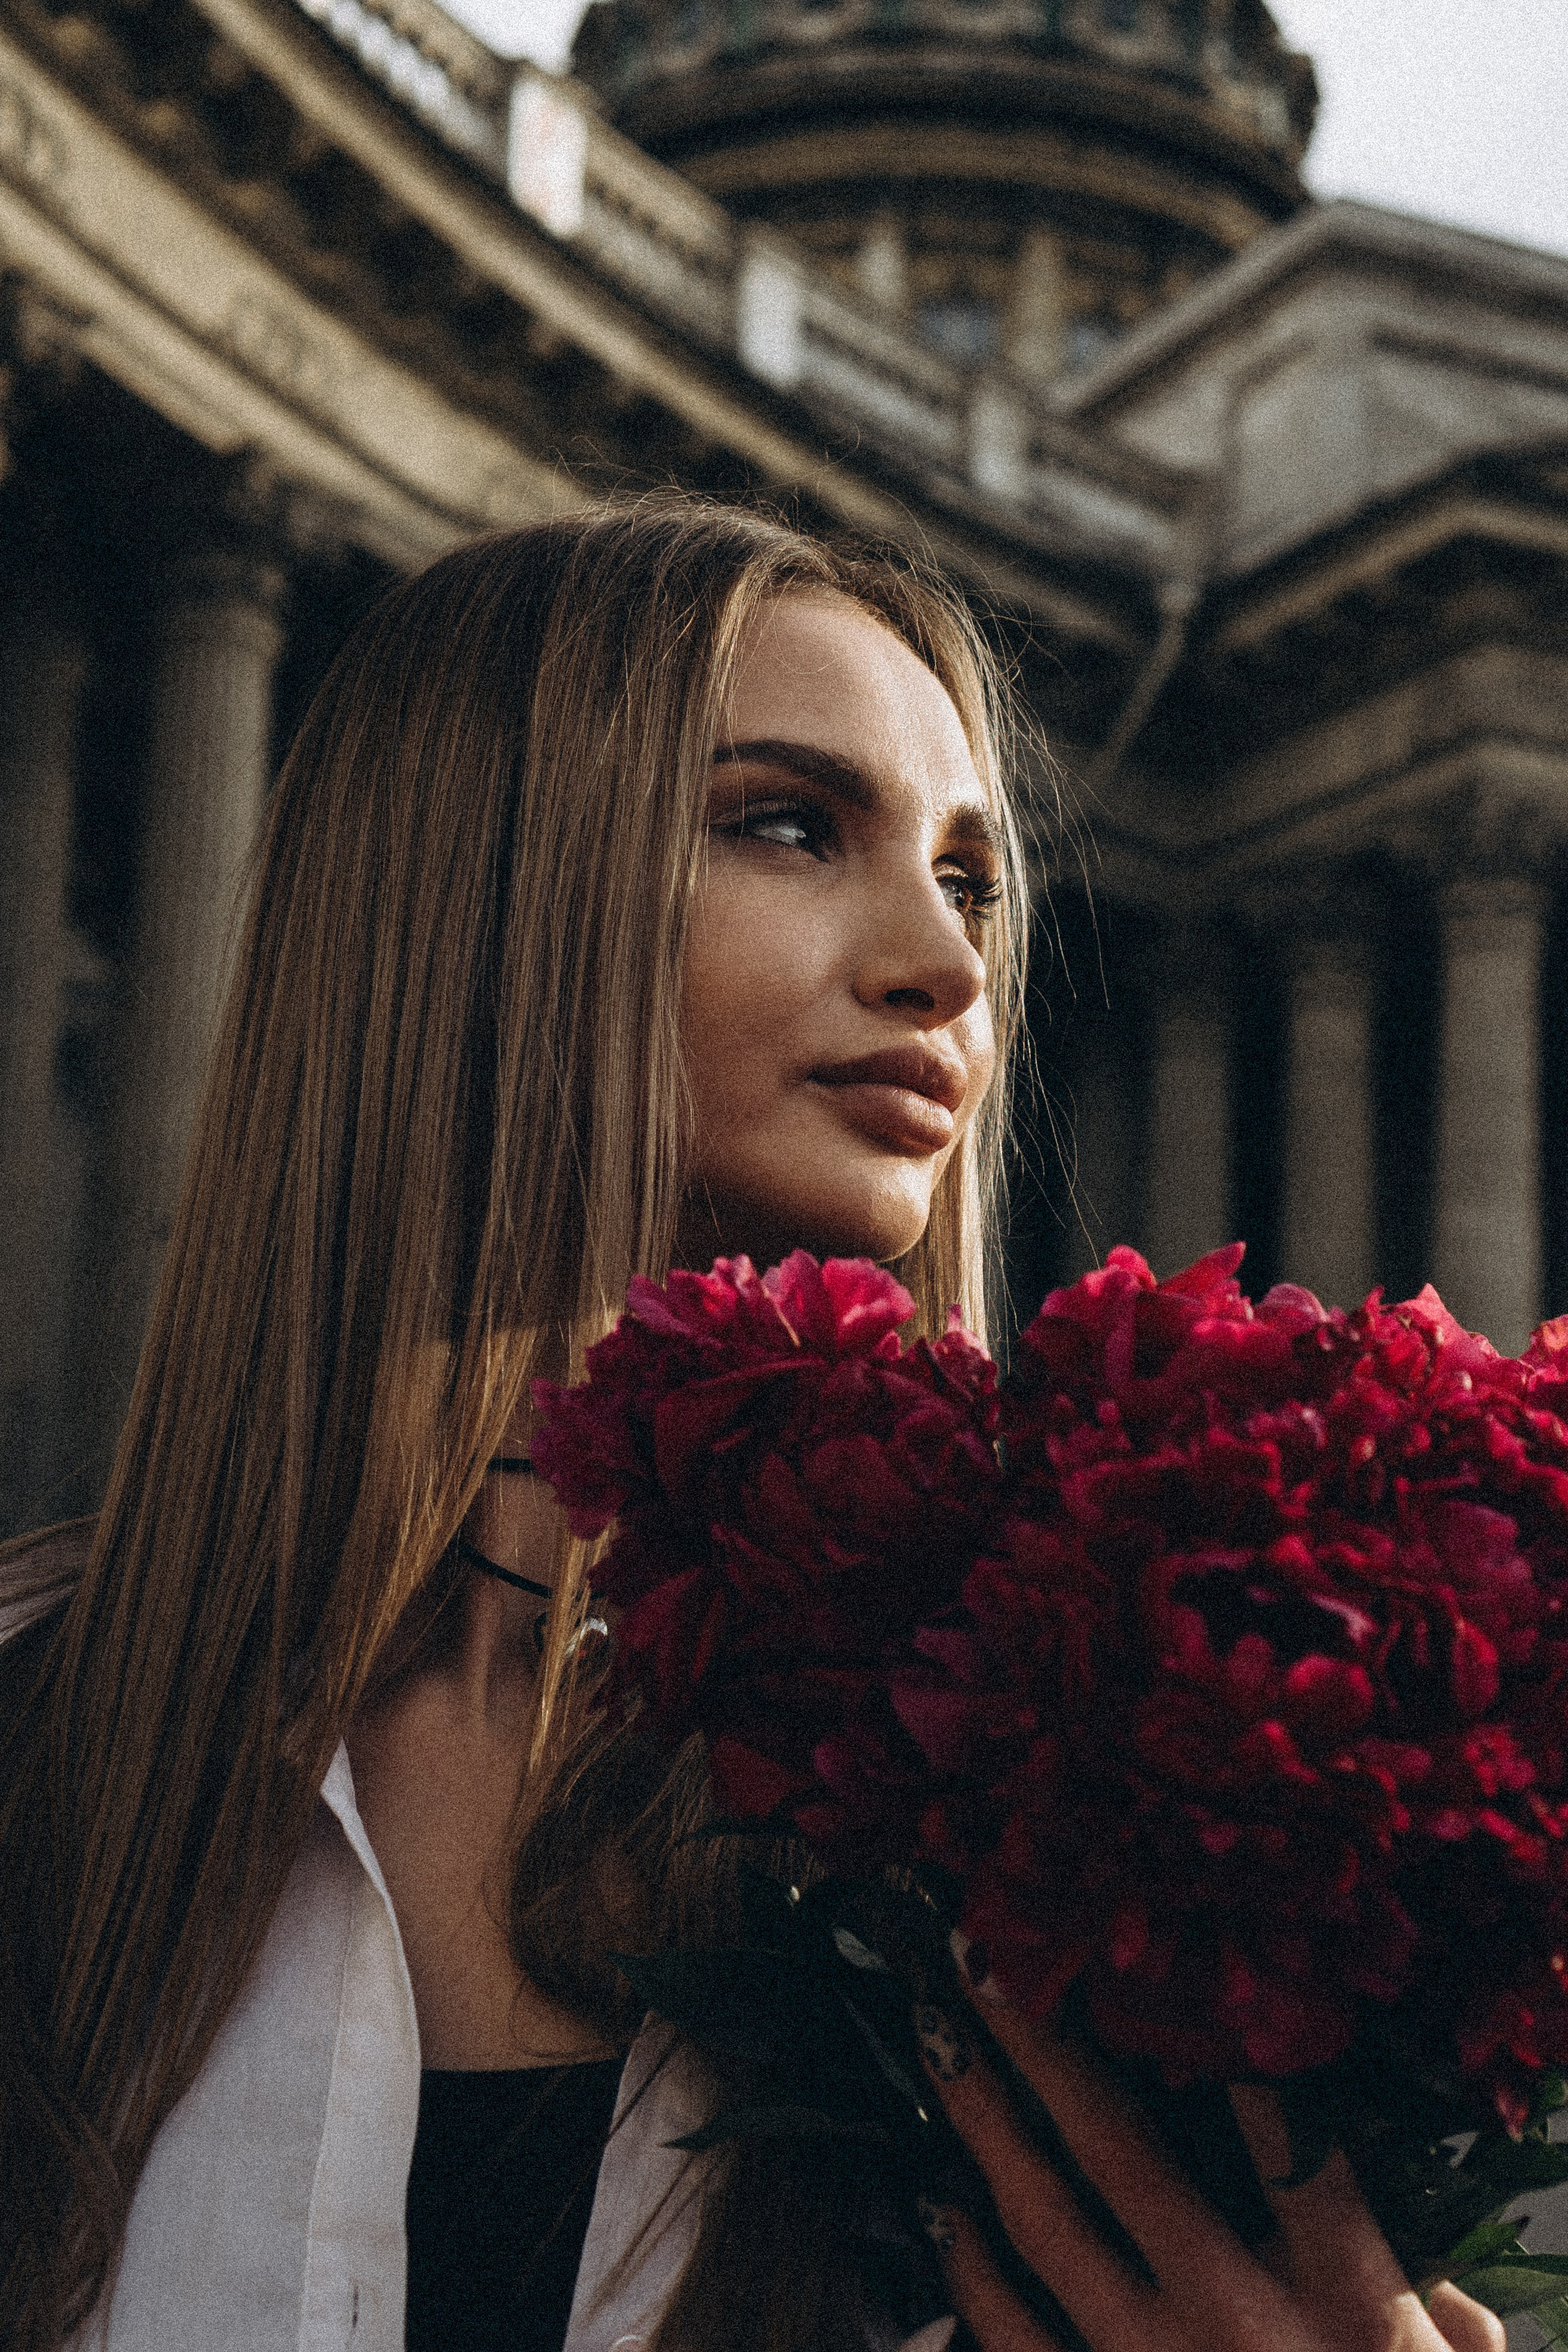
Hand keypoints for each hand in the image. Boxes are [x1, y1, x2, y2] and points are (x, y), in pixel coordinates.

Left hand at [913, 1981, 1504, 2351]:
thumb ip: (1453, 2323)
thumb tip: (1445, 2292)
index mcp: (1347, 2306)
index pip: (1300, 2150)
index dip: (1248, 2055)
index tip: (1185, 1964)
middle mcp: (1238, 2325)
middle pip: (1125, 2156)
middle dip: (1047, 2044)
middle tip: (988, 1953)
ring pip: (1044, 2226)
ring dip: (984, 2125)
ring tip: (939, 2039)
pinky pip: (1011, 2337)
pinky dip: (967, 2264)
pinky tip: (938, 2201)